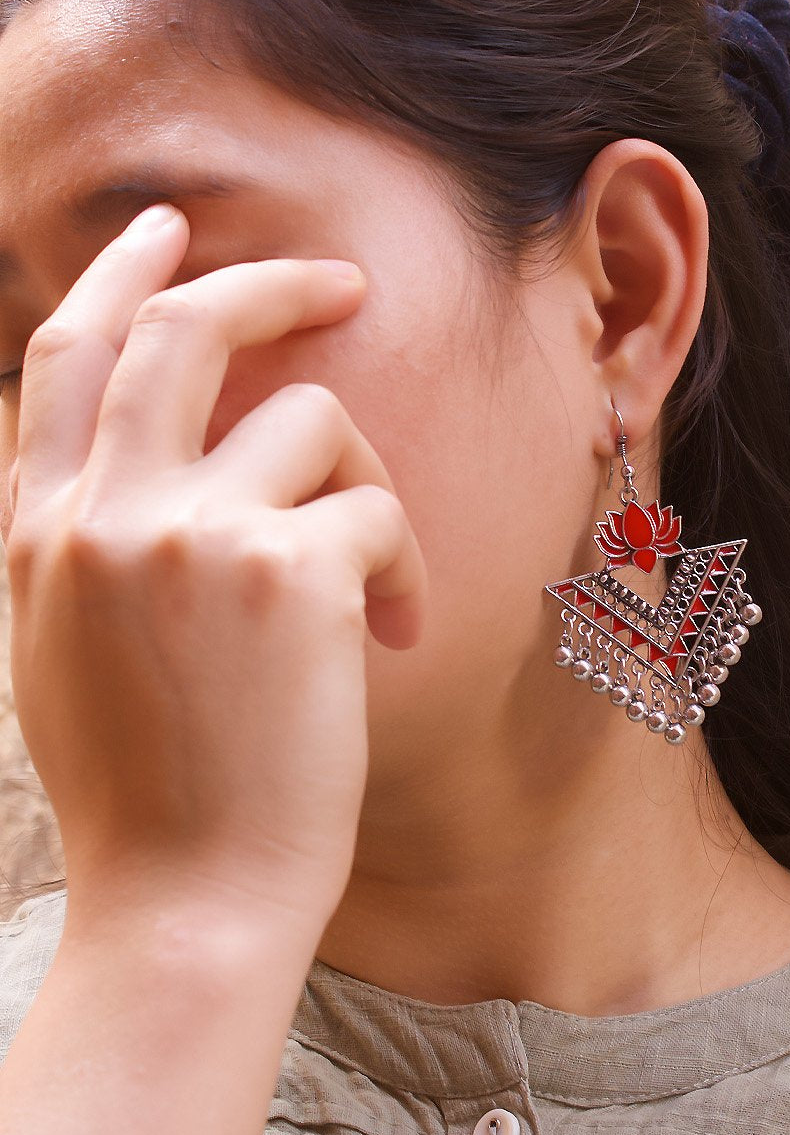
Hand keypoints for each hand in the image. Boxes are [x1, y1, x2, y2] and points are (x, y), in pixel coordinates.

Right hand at [3, 204, 427, 934]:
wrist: (187, 906)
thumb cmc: (152, 796)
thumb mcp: (73, 651)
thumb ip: (91, 542)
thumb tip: (152, 466)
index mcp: (44, 530)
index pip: (68, 356)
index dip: (122, 275)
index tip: (167, 228)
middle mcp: (102, 512)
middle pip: (184, 327)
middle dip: (269, 279)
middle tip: (341, 280)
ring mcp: (185, 534)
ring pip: (313, 417)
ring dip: (366, 486)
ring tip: (373, 586)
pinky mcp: (282, 570)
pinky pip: (373, 508)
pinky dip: (400, 563)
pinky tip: (393, 634)